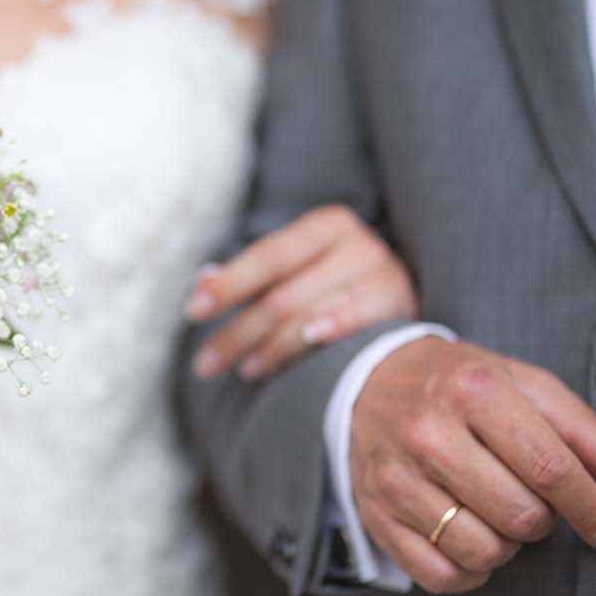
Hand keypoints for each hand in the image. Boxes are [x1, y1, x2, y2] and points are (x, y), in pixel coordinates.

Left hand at [186, 205, 416, 378]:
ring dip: (271, 348)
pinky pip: (357, 321)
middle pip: (283, 294)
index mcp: (326, 226)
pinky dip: (330, 331)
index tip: (192, 312)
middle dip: (238, 332)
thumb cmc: (336, 285)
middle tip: (205, 365)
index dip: (228, 285)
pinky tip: (303, 348)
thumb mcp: (294, 273)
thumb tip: (201, 283)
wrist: (403, 300)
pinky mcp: (401, 304)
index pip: (267, 257)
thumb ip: (249, 278)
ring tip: (243, 370)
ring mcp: (383, 273)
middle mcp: (357, 243)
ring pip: (310, 315)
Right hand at [350, 337, 595, 592]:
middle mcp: (428, 434)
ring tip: (497, 513)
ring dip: (507, 545)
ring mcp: (396, 478)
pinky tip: (470, 537)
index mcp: (473, 390)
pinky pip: (442, 576)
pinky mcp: (376, 516)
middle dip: (544, 520)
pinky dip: (470, 570)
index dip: (590, 507)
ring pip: (483, 551)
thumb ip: (582, 429)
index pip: (549, 467)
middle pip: (520, 516)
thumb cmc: (460, 384)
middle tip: (533, 500)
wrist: (370, 381)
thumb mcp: (522, 382)